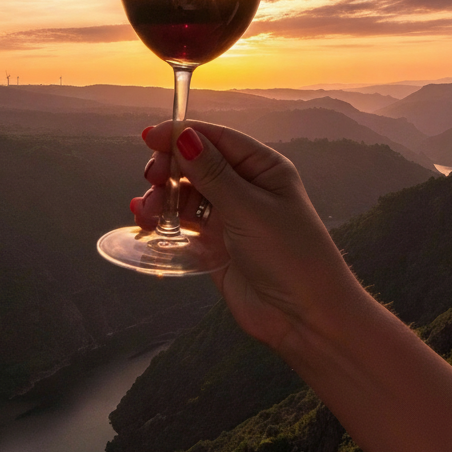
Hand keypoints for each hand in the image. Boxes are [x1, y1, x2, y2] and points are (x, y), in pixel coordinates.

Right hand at [132, 121, 365, 349]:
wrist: (305, 318)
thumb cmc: (290, 256)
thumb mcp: (248, 209)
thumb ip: (212, 173)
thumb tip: (184, 135)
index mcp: (263, 168)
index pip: (217, 138)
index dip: (182, 134)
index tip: (149, 137)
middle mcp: (246, 187)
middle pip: (197, 164)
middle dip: (170, 167)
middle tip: (152, 179)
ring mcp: (230, 216)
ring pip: (186, 193)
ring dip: (163, 196)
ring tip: (149, 212)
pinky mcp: (216, 245)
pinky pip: (184, 223)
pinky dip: (164, 219)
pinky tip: (147, 222)